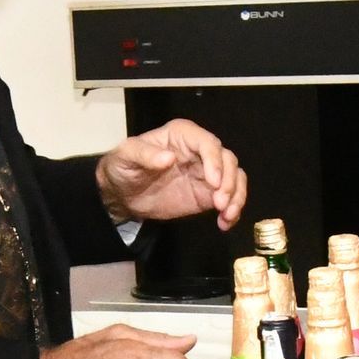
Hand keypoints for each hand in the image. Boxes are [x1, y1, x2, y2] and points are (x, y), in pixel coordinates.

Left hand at [96, 120, 245, 228]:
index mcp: (183, 135)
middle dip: (228, 181)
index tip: (213, 182)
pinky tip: (225, 223)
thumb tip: (168, 158)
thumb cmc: (123, 166)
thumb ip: (145, 154)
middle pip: (227, 160)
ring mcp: (207, 172)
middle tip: (219, 203)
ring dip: (236, 196)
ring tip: (226, 215)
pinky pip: (229, 197)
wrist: (122, 194)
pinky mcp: (207, 193)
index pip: (207, 143)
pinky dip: (232, 210)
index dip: (214, 161)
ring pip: (234, 177)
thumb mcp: (126, 155)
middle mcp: (200, 151)